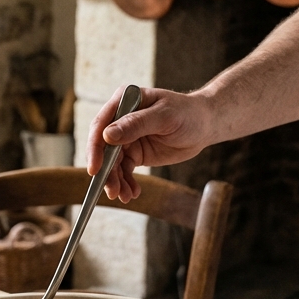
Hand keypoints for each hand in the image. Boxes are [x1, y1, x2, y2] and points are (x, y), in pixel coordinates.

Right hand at [85, 86, 213, 201]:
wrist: (203, 125)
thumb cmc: (187, 113)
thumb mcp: (164, 116)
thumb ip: (136, 124)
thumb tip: (107, 136)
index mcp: (123, 102)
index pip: (101, 125)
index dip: (95, 148)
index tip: (95, 169)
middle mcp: (120, 120)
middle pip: (103, 148)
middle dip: (106, 171)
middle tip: (112, 191)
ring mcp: (126, 138)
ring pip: (112, 163)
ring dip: (115, 181)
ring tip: (123, 196)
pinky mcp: (134, 153)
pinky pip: (124, 170)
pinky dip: (126, 182)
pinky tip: (132, 193)